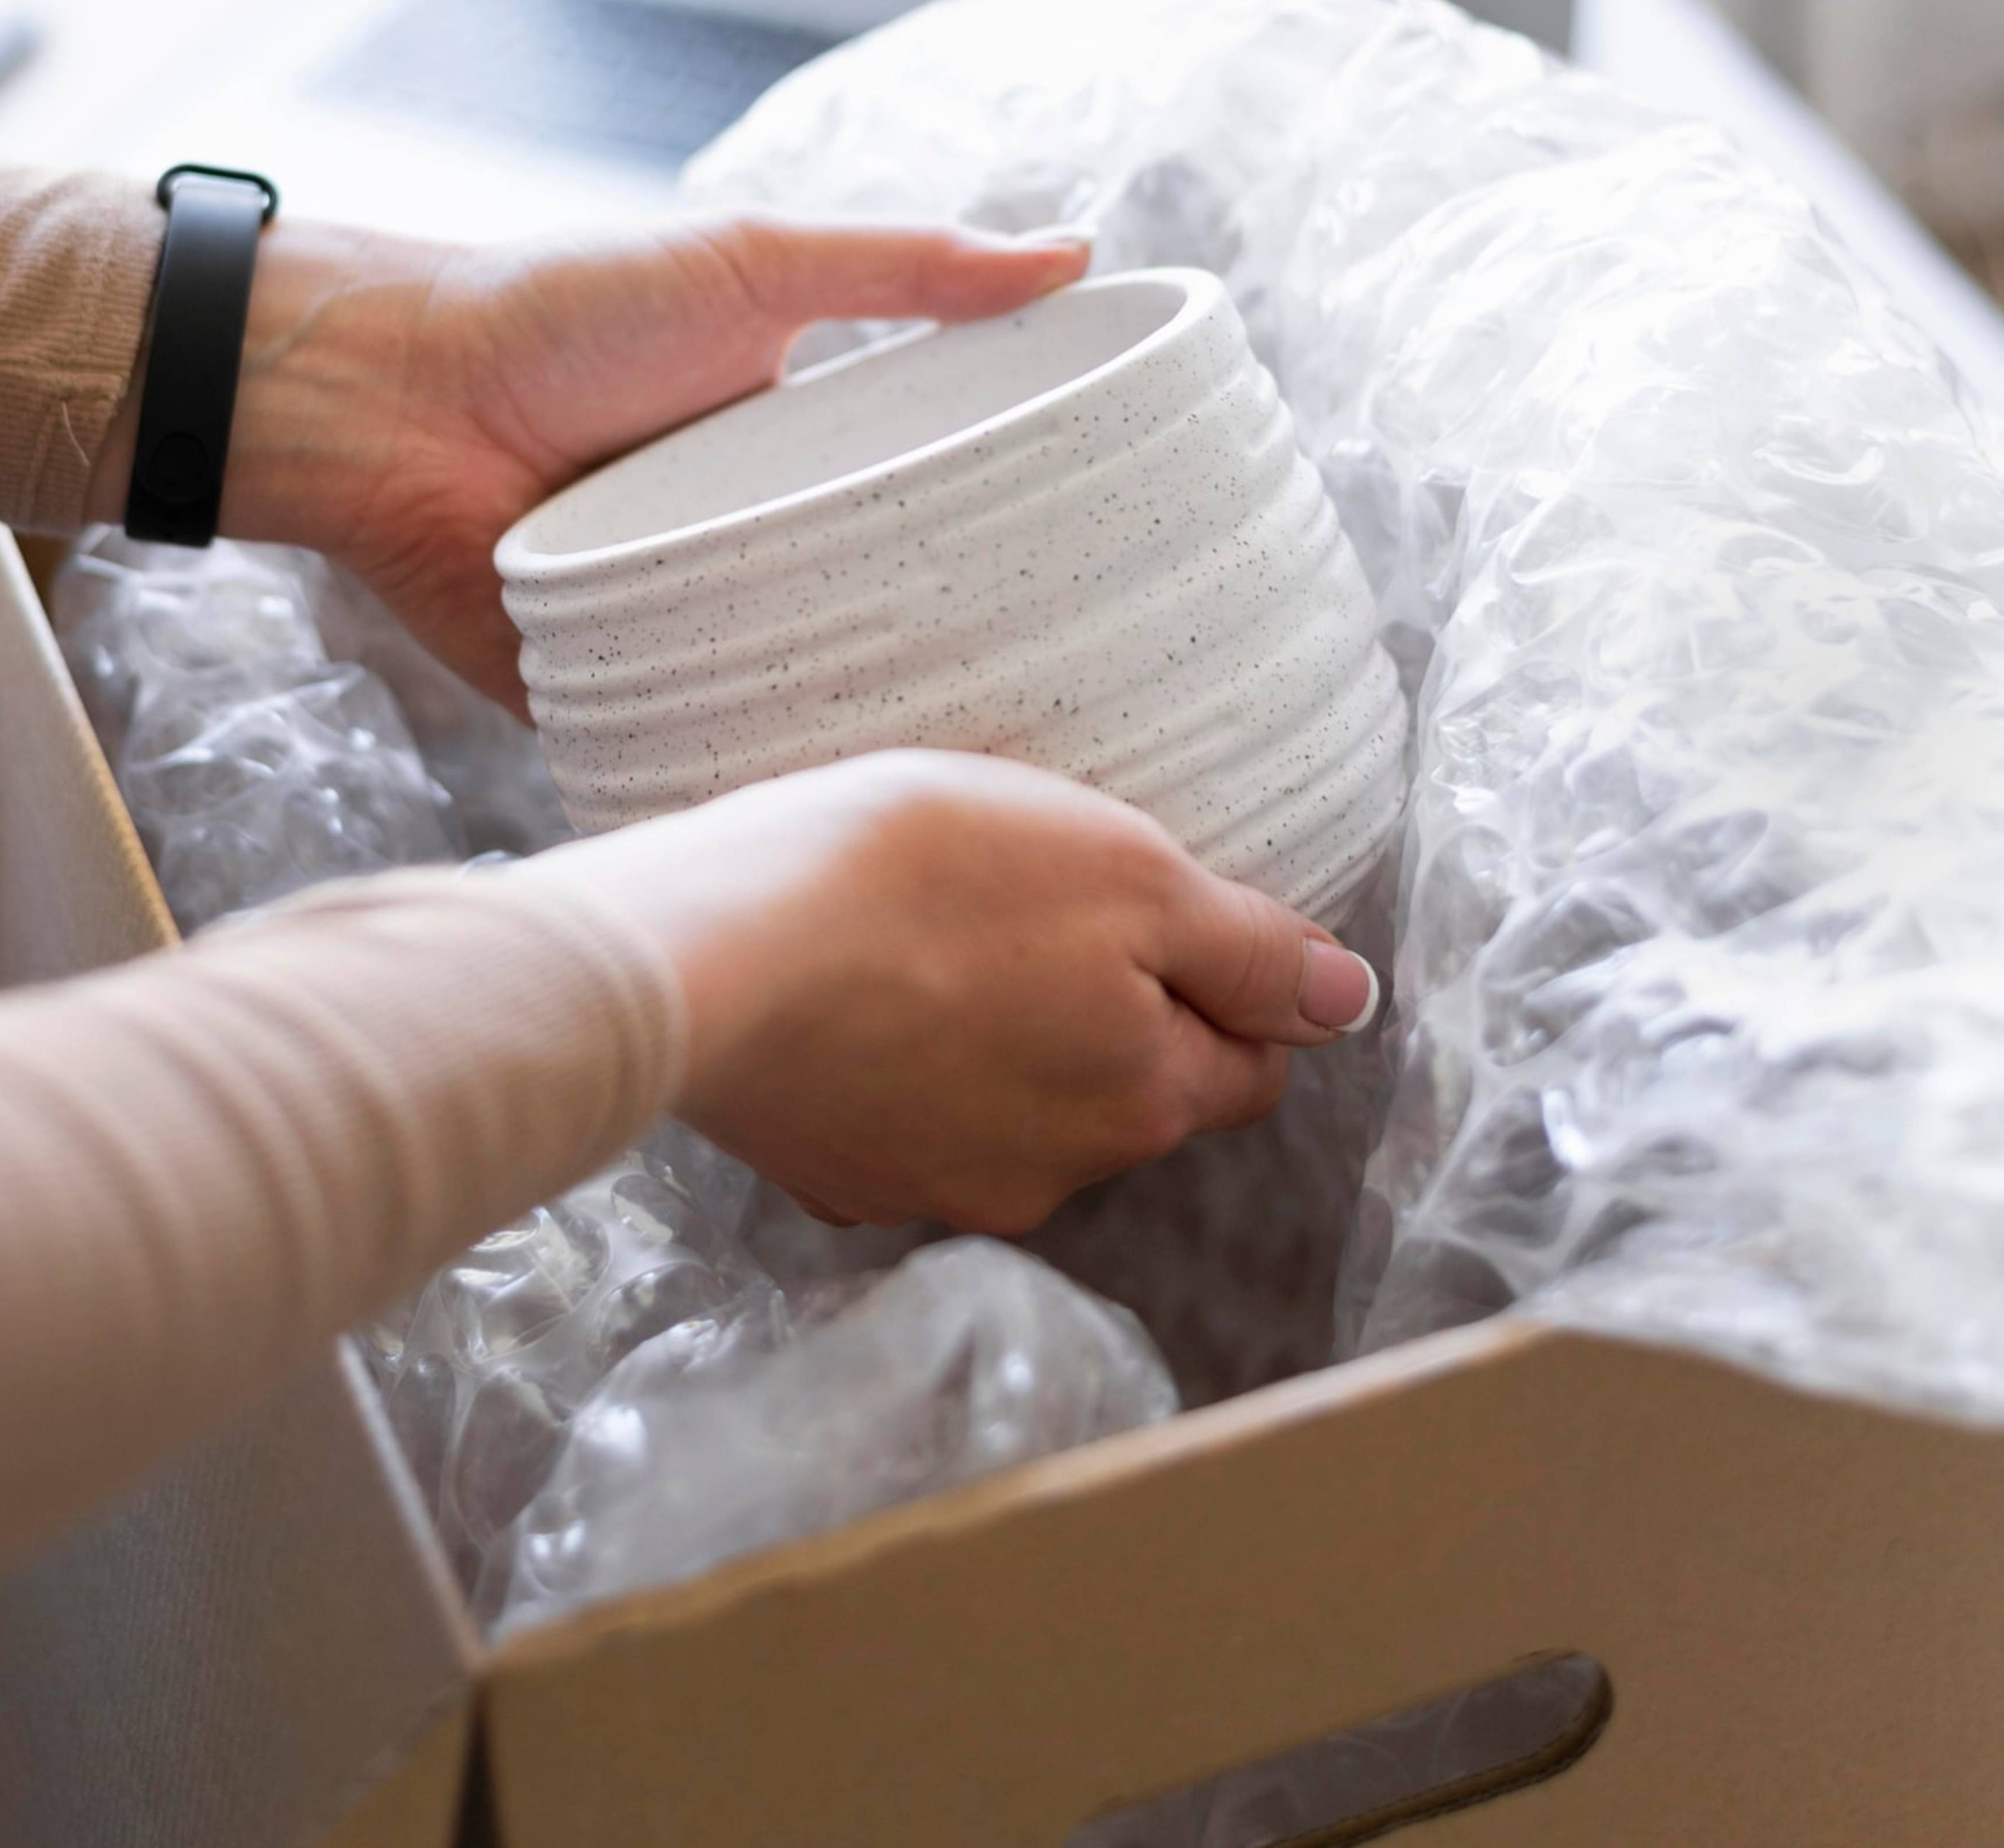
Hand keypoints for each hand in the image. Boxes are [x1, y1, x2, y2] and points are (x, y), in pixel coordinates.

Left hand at [92, 212, 1086, 707]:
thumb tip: (1075, 249)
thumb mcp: (753, 262)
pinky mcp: (617, 706)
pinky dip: (754, 793)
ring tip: (997, 803)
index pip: (943, 511)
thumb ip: (907, 264)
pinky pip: (704, 766)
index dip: (1031, 547)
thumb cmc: (562, 308)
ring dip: (878, 742)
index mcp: (803, 459)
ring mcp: (693, 636)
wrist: (385, 399)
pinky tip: (845, 840)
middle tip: (1096, 726)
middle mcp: (759, 553)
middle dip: (977, 673)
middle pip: (893, 624)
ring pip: (812, 708)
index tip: (1137, 596)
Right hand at [543, 751, 1380, 1230]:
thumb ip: (1247, 949)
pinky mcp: (834, 1176)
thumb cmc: (923, 879)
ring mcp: (934, 1188)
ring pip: (1013, 1111)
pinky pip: (902, 1122)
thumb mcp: (1124, 870)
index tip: (1161, 915)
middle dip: (1108, 1013)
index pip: (1243, 1064)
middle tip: (1037, 907)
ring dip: (999, 1041)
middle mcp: (1053, 1172)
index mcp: (1141, 1095)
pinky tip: (857, 996)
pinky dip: (898, 1068)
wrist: (709, 955)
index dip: (1224, 986)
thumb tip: (1349, 1000)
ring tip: (934, 939)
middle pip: (1126, 1091)